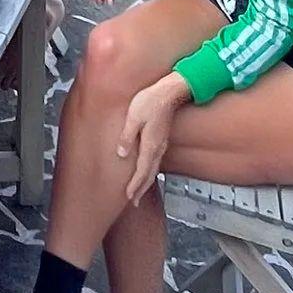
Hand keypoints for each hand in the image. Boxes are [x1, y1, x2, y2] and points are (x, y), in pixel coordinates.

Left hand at [117, 73, 186, 204]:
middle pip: (149, 174)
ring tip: (139, 190)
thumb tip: (121, 154)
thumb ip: (127, 137)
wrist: (171, 91)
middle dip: (140, 189)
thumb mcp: (133, 117)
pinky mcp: (162, 138)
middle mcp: (158, 148)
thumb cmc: (151, 101)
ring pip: (154, 168)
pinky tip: (148, 170)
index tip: (129, 197)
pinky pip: (156, 160)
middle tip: (134, 201)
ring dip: (146, 181)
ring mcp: (162, 143)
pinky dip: (150, 170)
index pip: (142, 172)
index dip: (135, 186)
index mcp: (150, 145)